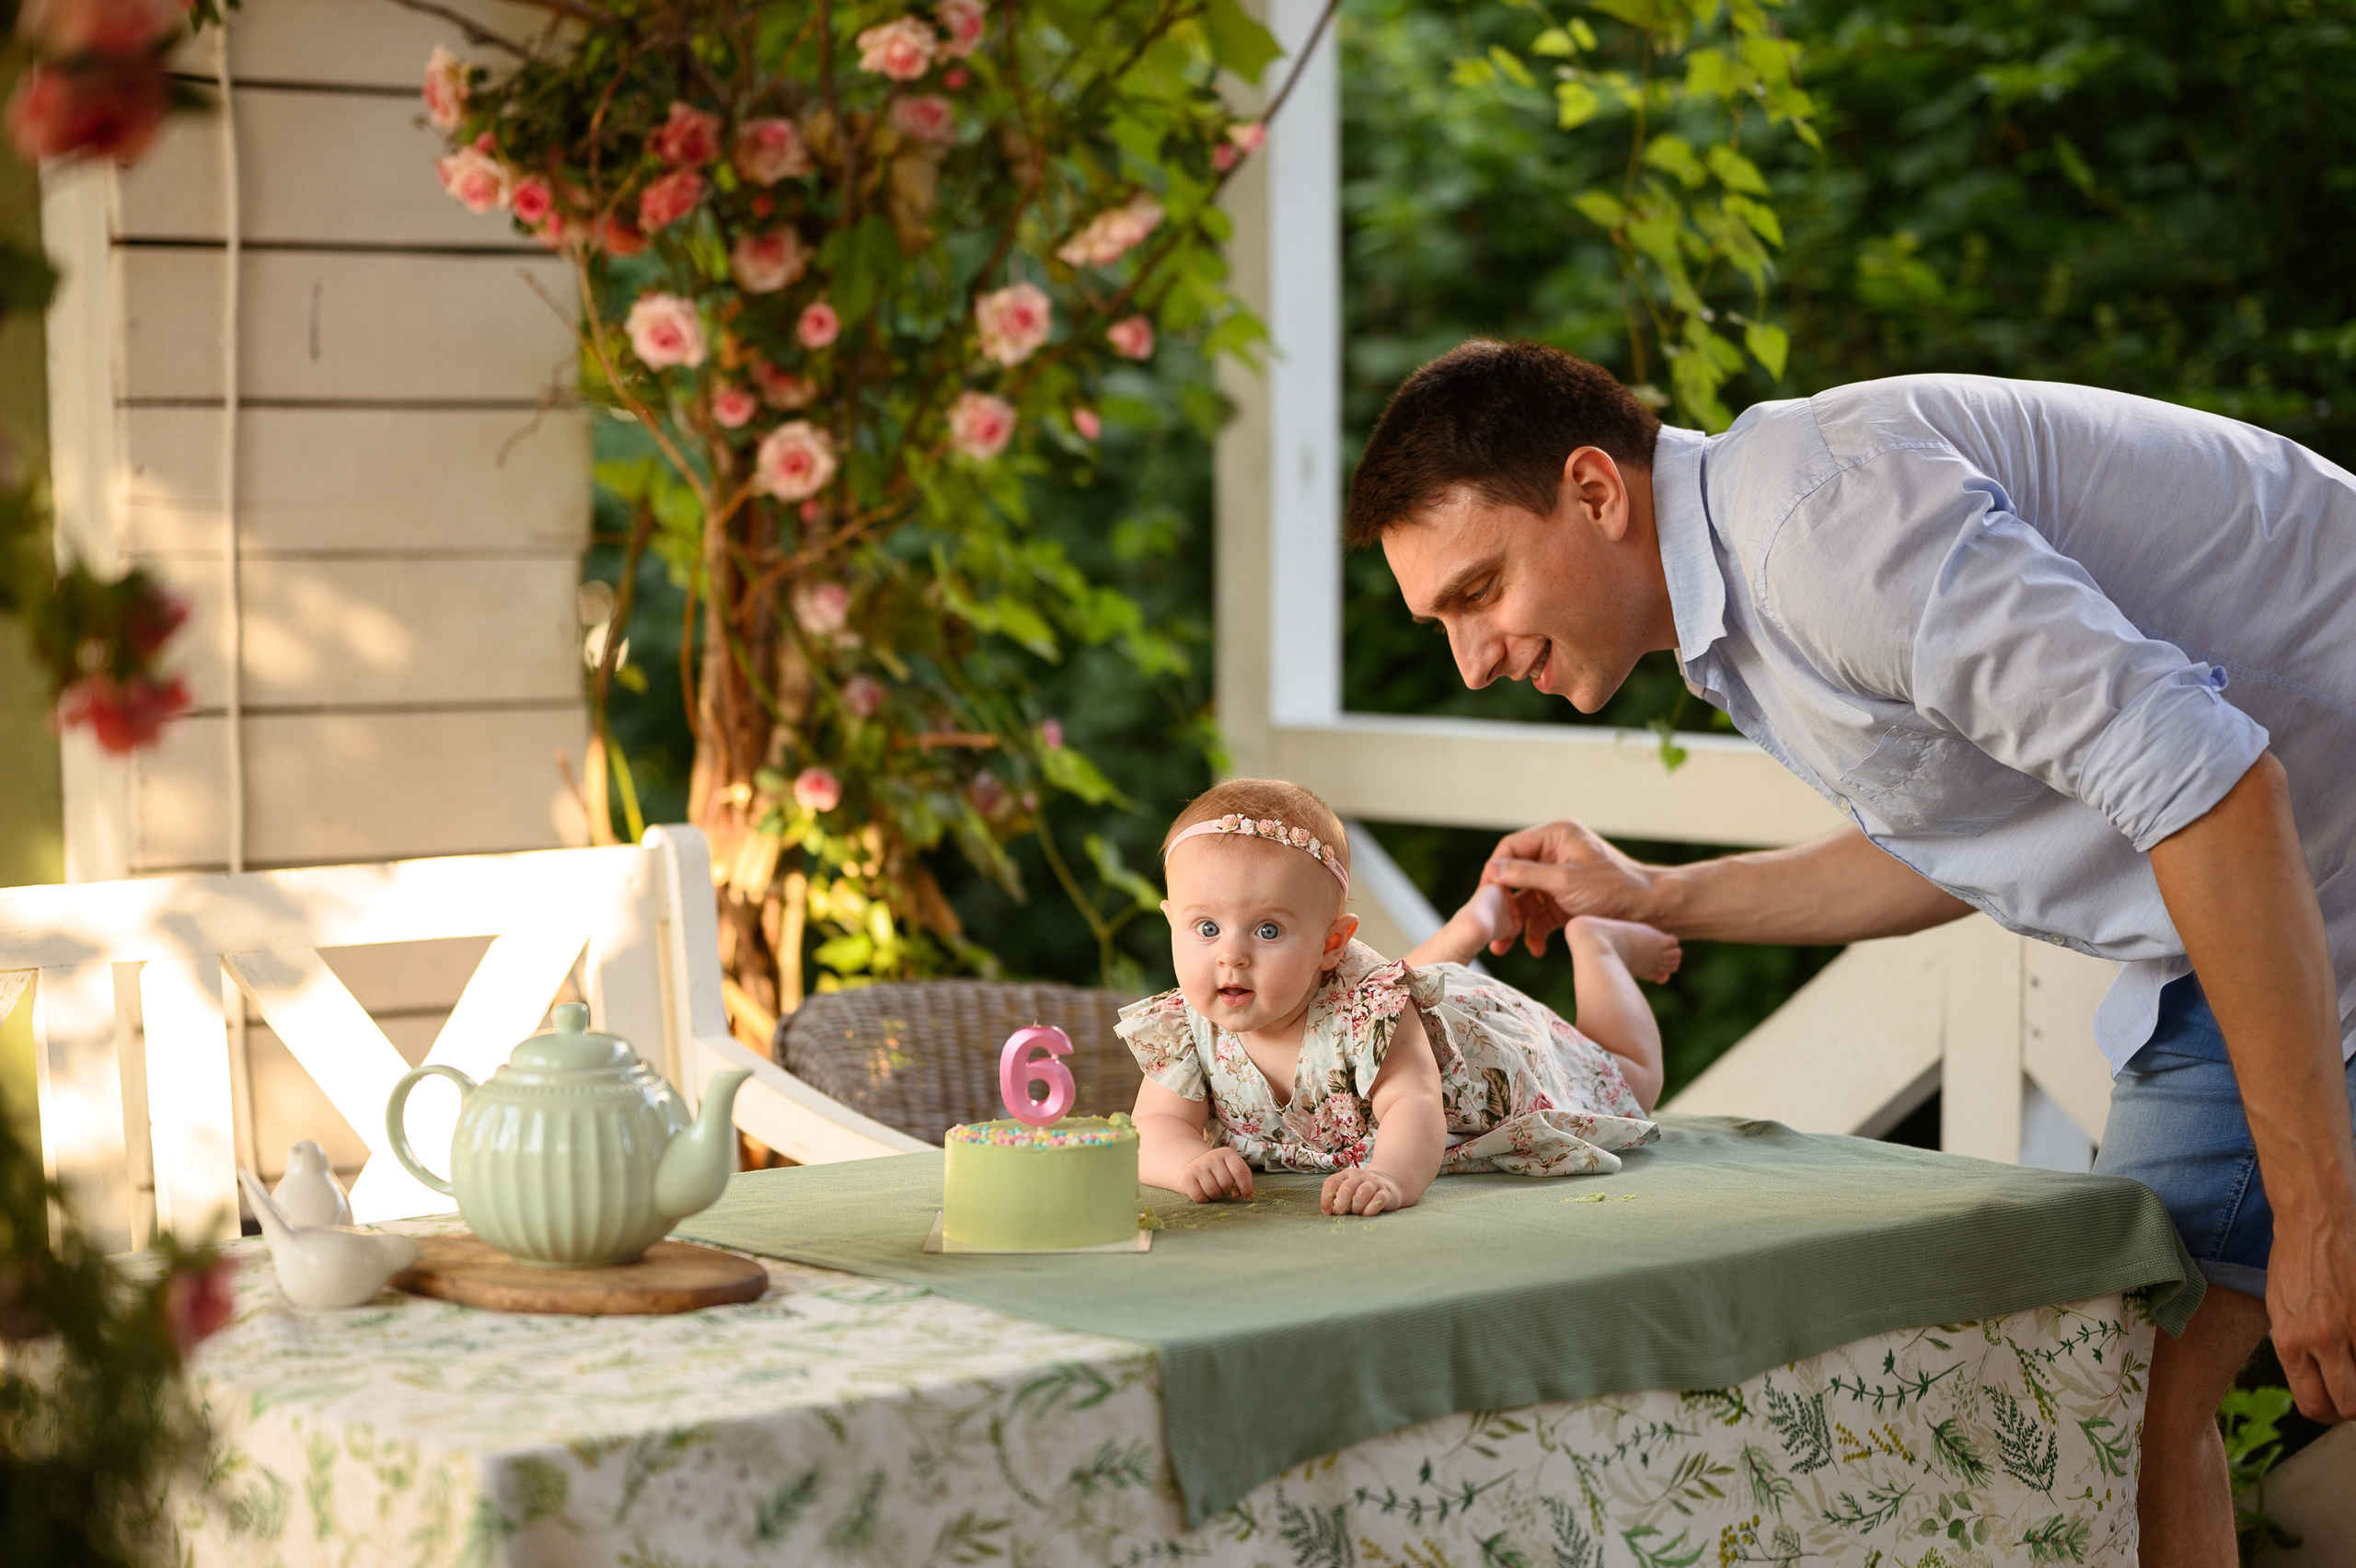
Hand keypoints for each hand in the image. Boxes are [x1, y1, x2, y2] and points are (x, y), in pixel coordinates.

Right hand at [1179, 1146, 1254, 1203]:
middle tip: (1224, 1189)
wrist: (1194, 1164)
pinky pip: (1200, 1197)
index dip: (1246, 1187)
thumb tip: (1247, 1195)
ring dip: (1216, 1196)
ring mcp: (1197, 1166)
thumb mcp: (1232, 1169)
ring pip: (1213, 1192)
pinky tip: (1205, 1193)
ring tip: (1215, 1190)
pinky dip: (1205, 1200)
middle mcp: (1211, 1157)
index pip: (1240, 1171)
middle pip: (1226, 1184)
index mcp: (1227, 1153)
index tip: (1247, 1196)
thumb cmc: (1220, 1171)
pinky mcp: (1187, 1178)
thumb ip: (1242, 1179)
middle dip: (1228, 1191)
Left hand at [1321, 1167, 1405, 1215]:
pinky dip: (1370, 1210)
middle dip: (1341, 1205)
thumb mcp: (1348, 1191)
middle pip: (1346, 1189)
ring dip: (1356, 1207)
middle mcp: (1360, 1176)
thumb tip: (1328, 1214)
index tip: (1328, 1213)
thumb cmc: (1361, 1192)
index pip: (1331, 1183)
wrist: (1388, 1185)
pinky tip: (1367, 1213)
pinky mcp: (1386, 1193)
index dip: (1326, 1199)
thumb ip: (1337, 1199)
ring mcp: (1374, 1183)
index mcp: (1347, 1175)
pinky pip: (1378, 1200)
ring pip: (1362, 1194)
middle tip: (1342, 1214)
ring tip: (1356, 1212)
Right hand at [1481, 819, 1658, 956]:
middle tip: (1492, 926)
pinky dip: (1536, 931)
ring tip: (1505, 947)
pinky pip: (1540, 914)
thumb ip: (1526, 874)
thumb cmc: (1615, 888)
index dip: (1494, 871)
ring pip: (1525, 899)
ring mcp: (1559, 878)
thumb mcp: (1565, 881)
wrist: (1651, 910)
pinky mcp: (1565, 900)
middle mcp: (1555, 853)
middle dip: (1503, 904)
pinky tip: (1536, 948)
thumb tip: (1492, 869)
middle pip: (1514, 876)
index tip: (1484, 896)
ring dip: (1516, 923)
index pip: (1511, 848)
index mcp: (1556, 835)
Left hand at [2266, 1197, 2355, 1419]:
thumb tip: (2314, 1377)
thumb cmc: (2293, 1262)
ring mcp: (2352, 1326)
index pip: (2312, 1403)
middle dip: (2353, 1409)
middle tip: (2354, 1398)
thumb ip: (2295, 1346)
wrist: (2314, 1220)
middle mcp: (2321, 1340)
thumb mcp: (2278, 1309)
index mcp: (2289, 1342)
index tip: (2336, 1407)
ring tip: (2355, 1366)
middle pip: (2349, 1404)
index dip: (2328, 1413)